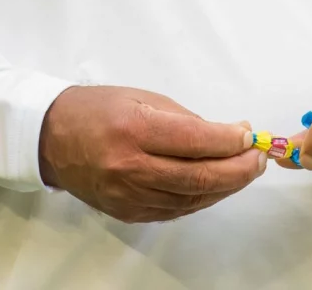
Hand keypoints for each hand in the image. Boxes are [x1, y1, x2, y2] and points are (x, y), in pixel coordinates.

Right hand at [37, 85, 265, 223]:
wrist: (51, 138)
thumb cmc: (99, 109)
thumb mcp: (142, 98)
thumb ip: (185, 119)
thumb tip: (229, 135)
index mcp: (134, 130)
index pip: (195, 141)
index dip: (230, 141)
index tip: (249, 135)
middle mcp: (130, 167)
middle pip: (199, 177)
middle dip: (239, 169)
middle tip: (259, 159)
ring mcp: (128, 196)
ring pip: (192, 198)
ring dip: (226, 186)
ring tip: (245, 170)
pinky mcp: (127, 213)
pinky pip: (175, 209)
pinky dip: (201, 198)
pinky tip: (216, 185)